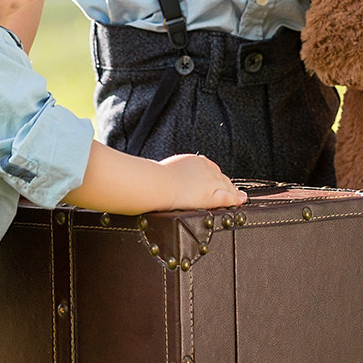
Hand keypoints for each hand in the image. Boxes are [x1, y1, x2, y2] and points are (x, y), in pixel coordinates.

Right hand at [64, 142, 246, 214]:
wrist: (150, 186)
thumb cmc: (145, 182)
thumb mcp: (146, 174)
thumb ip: (141, 176)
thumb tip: (120, 175)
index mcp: (190, 161)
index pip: (207, 169)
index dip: (213, 178)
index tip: (215, 184)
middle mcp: (202, 166)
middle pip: (219, 176)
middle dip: (225, 185)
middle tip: (232, 194)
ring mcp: (209, 180)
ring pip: (226, 186)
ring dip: (231, 193)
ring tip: (239, 200)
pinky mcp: (212, 193)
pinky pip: (229, 197)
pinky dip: (236, 199)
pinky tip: (243, 202)